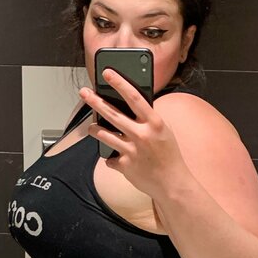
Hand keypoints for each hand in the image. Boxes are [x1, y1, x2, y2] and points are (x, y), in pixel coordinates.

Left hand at [81, 71, 188, 200]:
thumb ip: (148, 121)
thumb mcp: (164, 132)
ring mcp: (132, 151)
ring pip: (104, 135)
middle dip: (95, 101)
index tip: (107, 72)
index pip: (134, 97)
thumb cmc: (170, 157)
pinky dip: (112, 158)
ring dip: (95, 130)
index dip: (119, 83)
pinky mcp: (125, 166)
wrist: (173, 184)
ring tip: (92, 127)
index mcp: (154, 123)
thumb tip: (131, 110)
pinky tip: (116, 159)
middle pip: (112, 114)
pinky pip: (111, 159)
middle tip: (84, 92)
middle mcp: (142, 135)